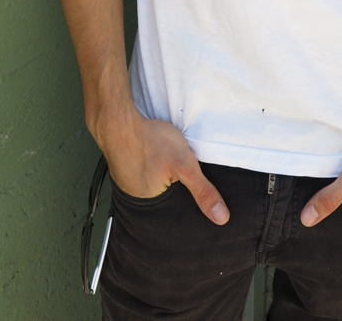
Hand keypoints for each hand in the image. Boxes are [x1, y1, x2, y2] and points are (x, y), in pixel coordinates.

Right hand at [92, 104, 230, 224]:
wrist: (118, 122)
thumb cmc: (150, 142)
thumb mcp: (184, 164)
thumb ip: (203, 191)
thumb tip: (222, 218)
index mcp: (153, 208)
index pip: (178, 216)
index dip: (191, 208)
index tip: (201, 200)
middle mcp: (139, 201)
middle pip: (167, 202)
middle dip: (179, 194)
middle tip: (186, 179)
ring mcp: (130, 186)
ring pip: (156, 188)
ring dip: (165, 181)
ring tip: (172, 170)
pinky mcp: (127, 171)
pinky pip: (146, 176)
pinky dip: (154, 171)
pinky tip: (159, 162)